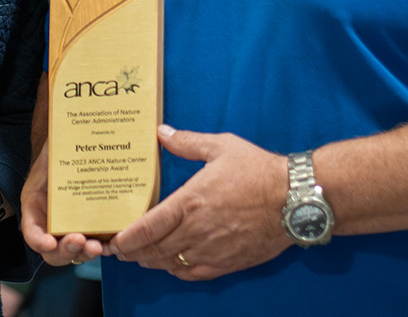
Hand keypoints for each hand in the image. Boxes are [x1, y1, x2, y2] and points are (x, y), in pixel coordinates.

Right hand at [20, 144, 104, 266]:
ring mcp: (72, 227)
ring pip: (75, 252)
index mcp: (36, 206)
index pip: (32, 231)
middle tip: (80, 240)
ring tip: (97, 246)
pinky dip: (101, 247)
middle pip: (53, 251)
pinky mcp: (93, 228)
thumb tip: (55, 146)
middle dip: (66, 250)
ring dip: (85, 253)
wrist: (79, 146)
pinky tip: (110, 243)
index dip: (38, 240)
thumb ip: (51, 159)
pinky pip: (94, 244)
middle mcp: (52, 221)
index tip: (50, 242)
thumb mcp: (51, 153)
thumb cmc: (63, 149)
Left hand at [107, 125, 290, 280]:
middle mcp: (197, 230)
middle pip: (154, 250)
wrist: (294, 199)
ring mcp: (212, 249)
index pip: (147, 228)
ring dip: (152, 262)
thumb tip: (162, 132)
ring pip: (171, 264)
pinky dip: (177, 271)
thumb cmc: (258, 170)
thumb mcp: (221, 146)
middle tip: (120, 250)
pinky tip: (172, 265)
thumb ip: (187, 142)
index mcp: (190, 202)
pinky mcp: (228, 262)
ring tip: (141, 256)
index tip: (113, 241)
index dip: (126, 239)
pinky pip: (194, 274)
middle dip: (133, 252)